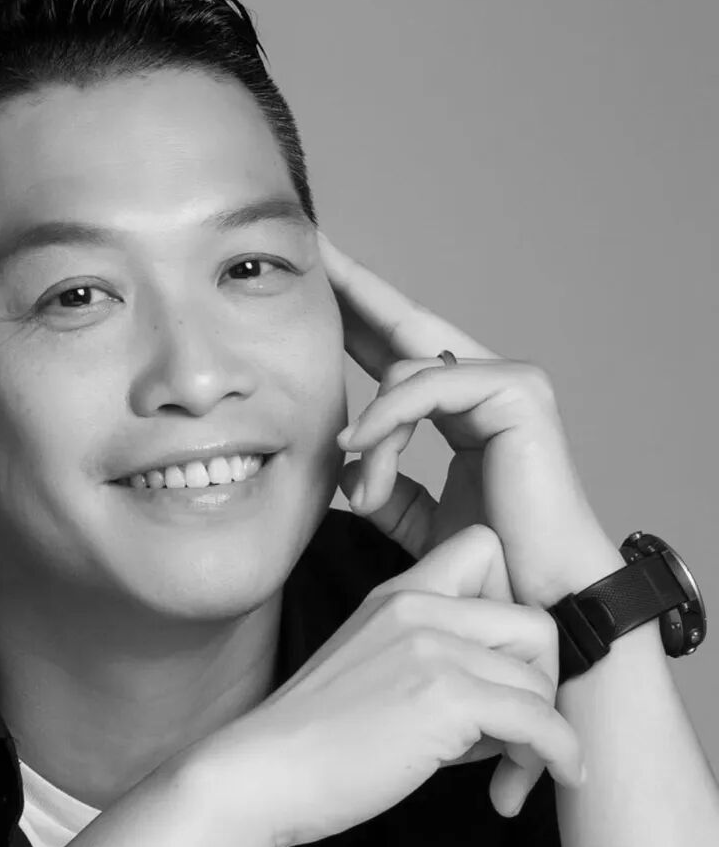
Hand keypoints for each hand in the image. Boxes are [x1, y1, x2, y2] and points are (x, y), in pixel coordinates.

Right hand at [201, 525, 586, 846]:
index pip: (486, 547)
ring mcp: (430, 647)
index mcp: (397, 594)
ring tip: (510, 767)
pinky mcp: (443, 696)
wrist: (262, 770)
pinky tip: (538, 783)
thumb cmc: (314, 737)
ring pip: (541, 677)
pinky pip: (539, 720)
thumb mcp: (372, 666)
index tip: (496, 665)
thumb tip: (512, 700)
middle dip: (542, 682)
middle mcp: (416, 606)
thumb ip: (432, 658)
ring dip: (542, 732)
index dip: (510, 606)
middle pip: (535, 620)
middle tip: (516, 729)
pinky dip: (556, 756)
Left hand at [318, 230, 617, 606]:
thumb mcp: (413, 515)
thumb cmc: (486, 562)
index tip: (314, 280)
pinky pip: (431, 387)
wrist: (535, 599)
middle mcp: (484, 384)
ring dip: (371, 429)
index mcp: (459, 407)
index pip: (397, 349)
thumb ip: (383, 482)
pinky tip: (358, 445)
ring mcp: (506, 383)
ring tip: (358, 474)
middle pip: (402, 326)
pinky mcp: (519, 393)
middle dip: (352, 290)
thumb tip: (345, 463)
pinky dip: (388, 416)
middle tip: (310, 247)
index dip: (355, 314)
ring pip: (405, 372)